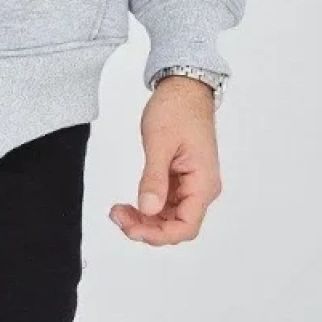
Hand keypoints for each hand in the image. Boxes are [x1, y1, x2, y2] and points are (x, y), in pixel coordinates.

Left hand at [108, 75, 220, 245]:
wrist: (184, 87)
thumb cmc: (177, 108)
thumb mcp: (160, 142)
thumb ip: (154, 178)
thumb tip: (148, 210)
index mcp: (203, 183)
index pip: (186, 226)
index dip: (159, 234)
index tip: (132, 229)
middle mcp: (201, 188)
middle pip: (177, 224)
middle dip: (147, 228)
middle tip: (118, 217)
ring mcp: (192, 184)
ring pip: (170, 216)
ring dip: (146, 220)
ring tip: (119, 212)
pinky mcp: (182, 177)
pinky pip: (167, 202)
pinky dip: (149, 206)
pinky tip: (131, 204)